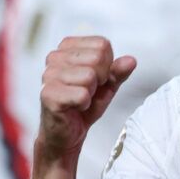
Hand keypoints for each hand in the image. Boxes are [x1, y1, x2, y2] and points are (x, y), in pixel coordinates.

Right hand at [38, 36, 136, 164]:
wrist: (67, 134)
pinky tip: (74, 108)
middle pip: (97, 58)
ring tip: (80, 100)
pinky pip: (82, 95)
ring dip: (91, 93)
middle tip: (88, 92)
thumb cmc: (83, 106)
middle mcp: (55, 57)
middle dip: (100, 80)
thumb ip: (118, 72)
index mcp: (68, 47)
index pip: (102, 45)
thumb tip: (131, 60)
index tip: (96, 80)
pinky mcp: (48, 94)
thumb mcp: (107, 86)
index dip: (107, 66)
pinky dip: (84, 105)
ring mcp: (49, 75)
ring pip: (90, 76)